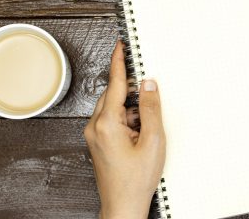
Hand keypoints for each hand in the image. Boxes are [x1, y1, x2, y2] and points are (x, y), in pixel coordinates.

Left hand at [84, 40, 165, 218]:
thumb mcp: (153, 140)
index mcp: (107, 124)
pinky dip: (127, 119)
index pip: (115, 84)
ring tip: (147, 128)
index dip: (119, 62)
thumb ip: (151, 108)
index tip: (120, 45)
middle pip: (114, 94)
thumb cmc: (136, 179)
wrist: (123, 205)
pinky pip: (112, 120)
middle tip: (148, 93)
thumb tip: (148, 84)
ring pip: (113, 107)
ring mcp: (95, 136)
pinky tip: (140, 133)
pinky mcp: (98, 142)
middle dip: (131, 91)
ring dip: (131, 109)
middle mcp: (95, 127)